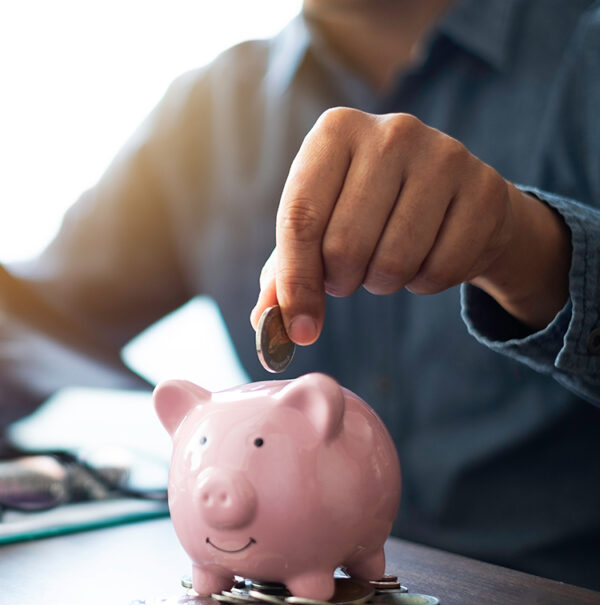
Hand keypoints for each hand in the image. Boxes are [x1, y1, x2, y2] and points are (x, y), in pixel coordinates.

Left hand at [251, 107, 570, 342]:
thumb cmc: (369, 212)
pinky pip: (441, 269)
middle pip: (344, 245)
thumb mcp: (319, 227)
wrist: (458, 199)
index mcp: (335, 131)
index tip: (299, 328)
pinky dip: (426, 282)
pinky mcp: (485, 189)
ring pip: (394, 261)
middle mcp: (390, 131)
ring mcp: (443, 155)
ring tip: (385, 261)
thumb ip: (284, 272)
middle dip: (341, 281)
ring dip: (383, 282)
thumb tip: (265, 321)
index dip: (296, 281)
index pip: (301, 218)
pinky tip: (427, 256)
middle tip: (348, 275)